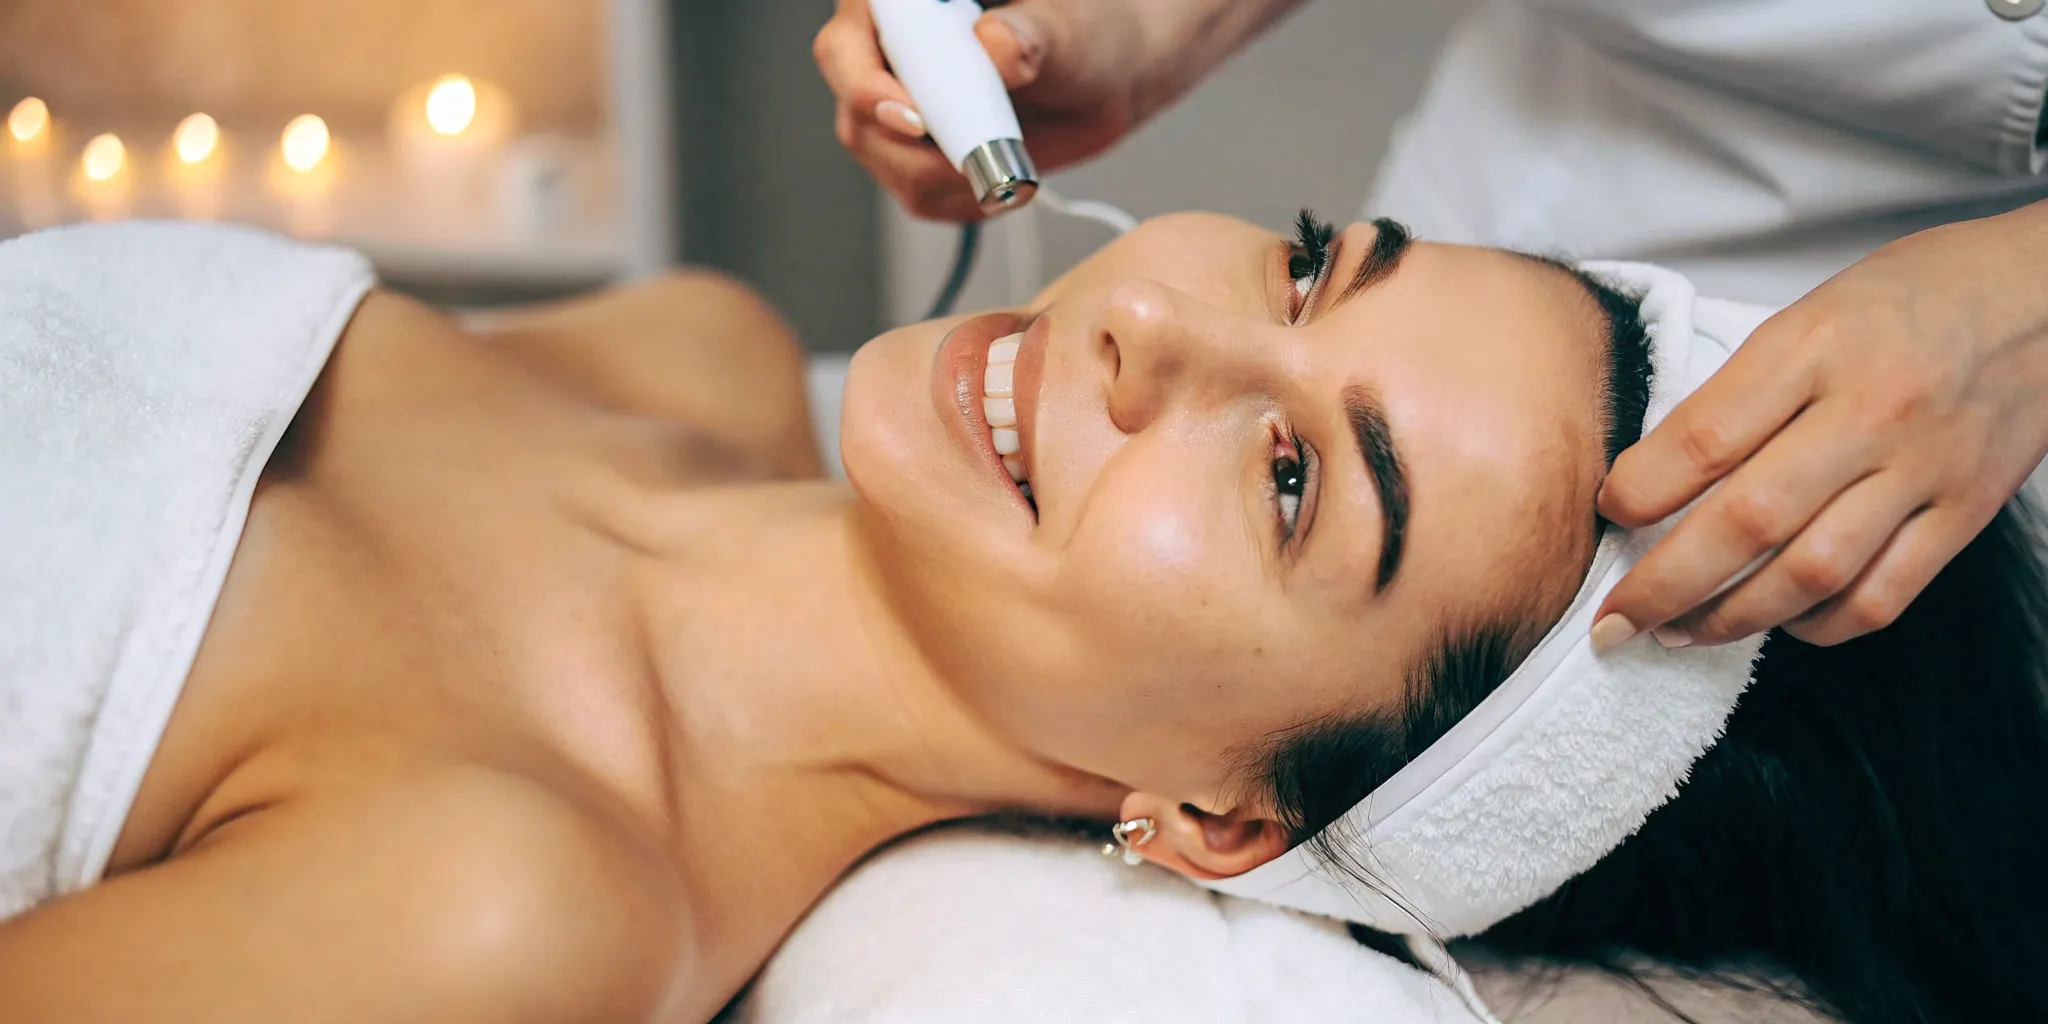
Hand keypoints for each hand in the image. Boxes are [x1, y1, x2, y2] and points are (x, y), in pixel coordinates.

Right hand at [815, 0, 1290, 221]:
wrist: (1108, 80)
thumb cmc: (1088, 36)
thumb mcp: (1069, 33)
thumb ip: (1033, 36)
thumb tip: (996, 46)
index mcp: (906, 4)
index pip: (851, 39)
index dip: (866, 82)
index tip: (916, 118)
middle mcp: (887, 50)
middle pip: (856, 107)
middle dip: (910, 148)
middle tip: (971, 165)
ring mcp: (894, 104)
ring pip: (880, 157)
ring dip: (942, 178)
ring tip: (1008, 169)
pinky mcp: (914, 151)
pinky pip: (914, 191)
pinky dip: (960, 198)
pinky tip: (1003, 182)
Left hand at [1593, 202, 2047, 650]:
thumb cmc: (1914, 296)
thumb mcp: (1810, 312)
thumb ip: (1739, 390)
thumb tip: (1650, 476)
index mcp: (1817, 346)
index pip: (1706, 436)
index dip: (1641, 491)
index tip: (1607, 514)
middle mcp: (1872, 411)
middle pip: (1749, 520)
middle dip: (1665, 585)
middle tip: (1614, 620)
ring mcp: (1925, 469)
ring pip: (1812, 573)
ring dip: (1730, 619)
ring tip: (1678, 633)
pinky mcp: (1966, 513)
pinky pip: (1883, 596)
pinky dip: (1819, 624)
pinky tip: (1778, 622)